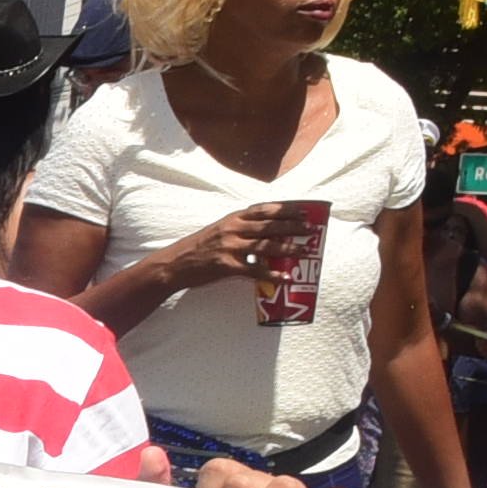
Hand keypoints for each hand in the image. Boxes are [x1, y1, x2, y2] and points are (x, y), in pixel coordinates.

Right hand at [155, 202, 320, 292]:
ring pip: (267, 247)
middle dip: (294, 227)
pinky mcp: (227, 266)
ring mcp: (231, 248)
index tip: (303, 211)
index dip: (286, 210)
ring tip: (306, 252)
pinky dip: (272, 275)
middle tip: (312, 230)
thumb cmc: (196, 248)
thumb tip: (263, 232)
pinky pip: (255, 271)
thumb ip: (239, 229)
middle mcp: (233, 230)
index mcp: (232, 219)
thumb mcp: (218, 230)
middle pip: (270, 226)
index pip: (264, 210)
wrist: (174, 264)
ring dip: (289, 249)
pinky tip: (285, 278)